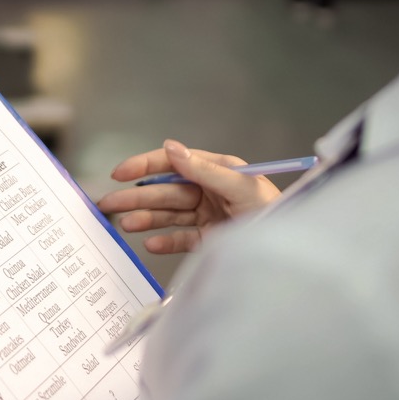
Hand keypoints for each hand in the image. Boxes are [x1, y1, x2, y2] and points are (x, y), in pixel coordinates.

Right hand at [95, 140, 280, 253]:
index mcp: (216, 171)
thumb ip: (204, 169)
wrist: (290, 251)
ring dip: (145, 219)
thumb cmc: (273, 212)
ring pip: (168, 215)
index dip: (144, 166)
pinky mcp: (209, 239)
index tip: (120, 173)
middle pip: (165, 192)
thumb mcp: (241, 187)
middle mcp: (209, 191)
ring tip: (125, 225)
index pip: (173, 163)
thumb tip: (173, 148)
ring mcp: (208, 216)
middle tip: (108, 204)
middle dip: (136, 197)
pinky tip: (150, 243)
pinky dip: (164, 241)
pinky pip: (180, 238)